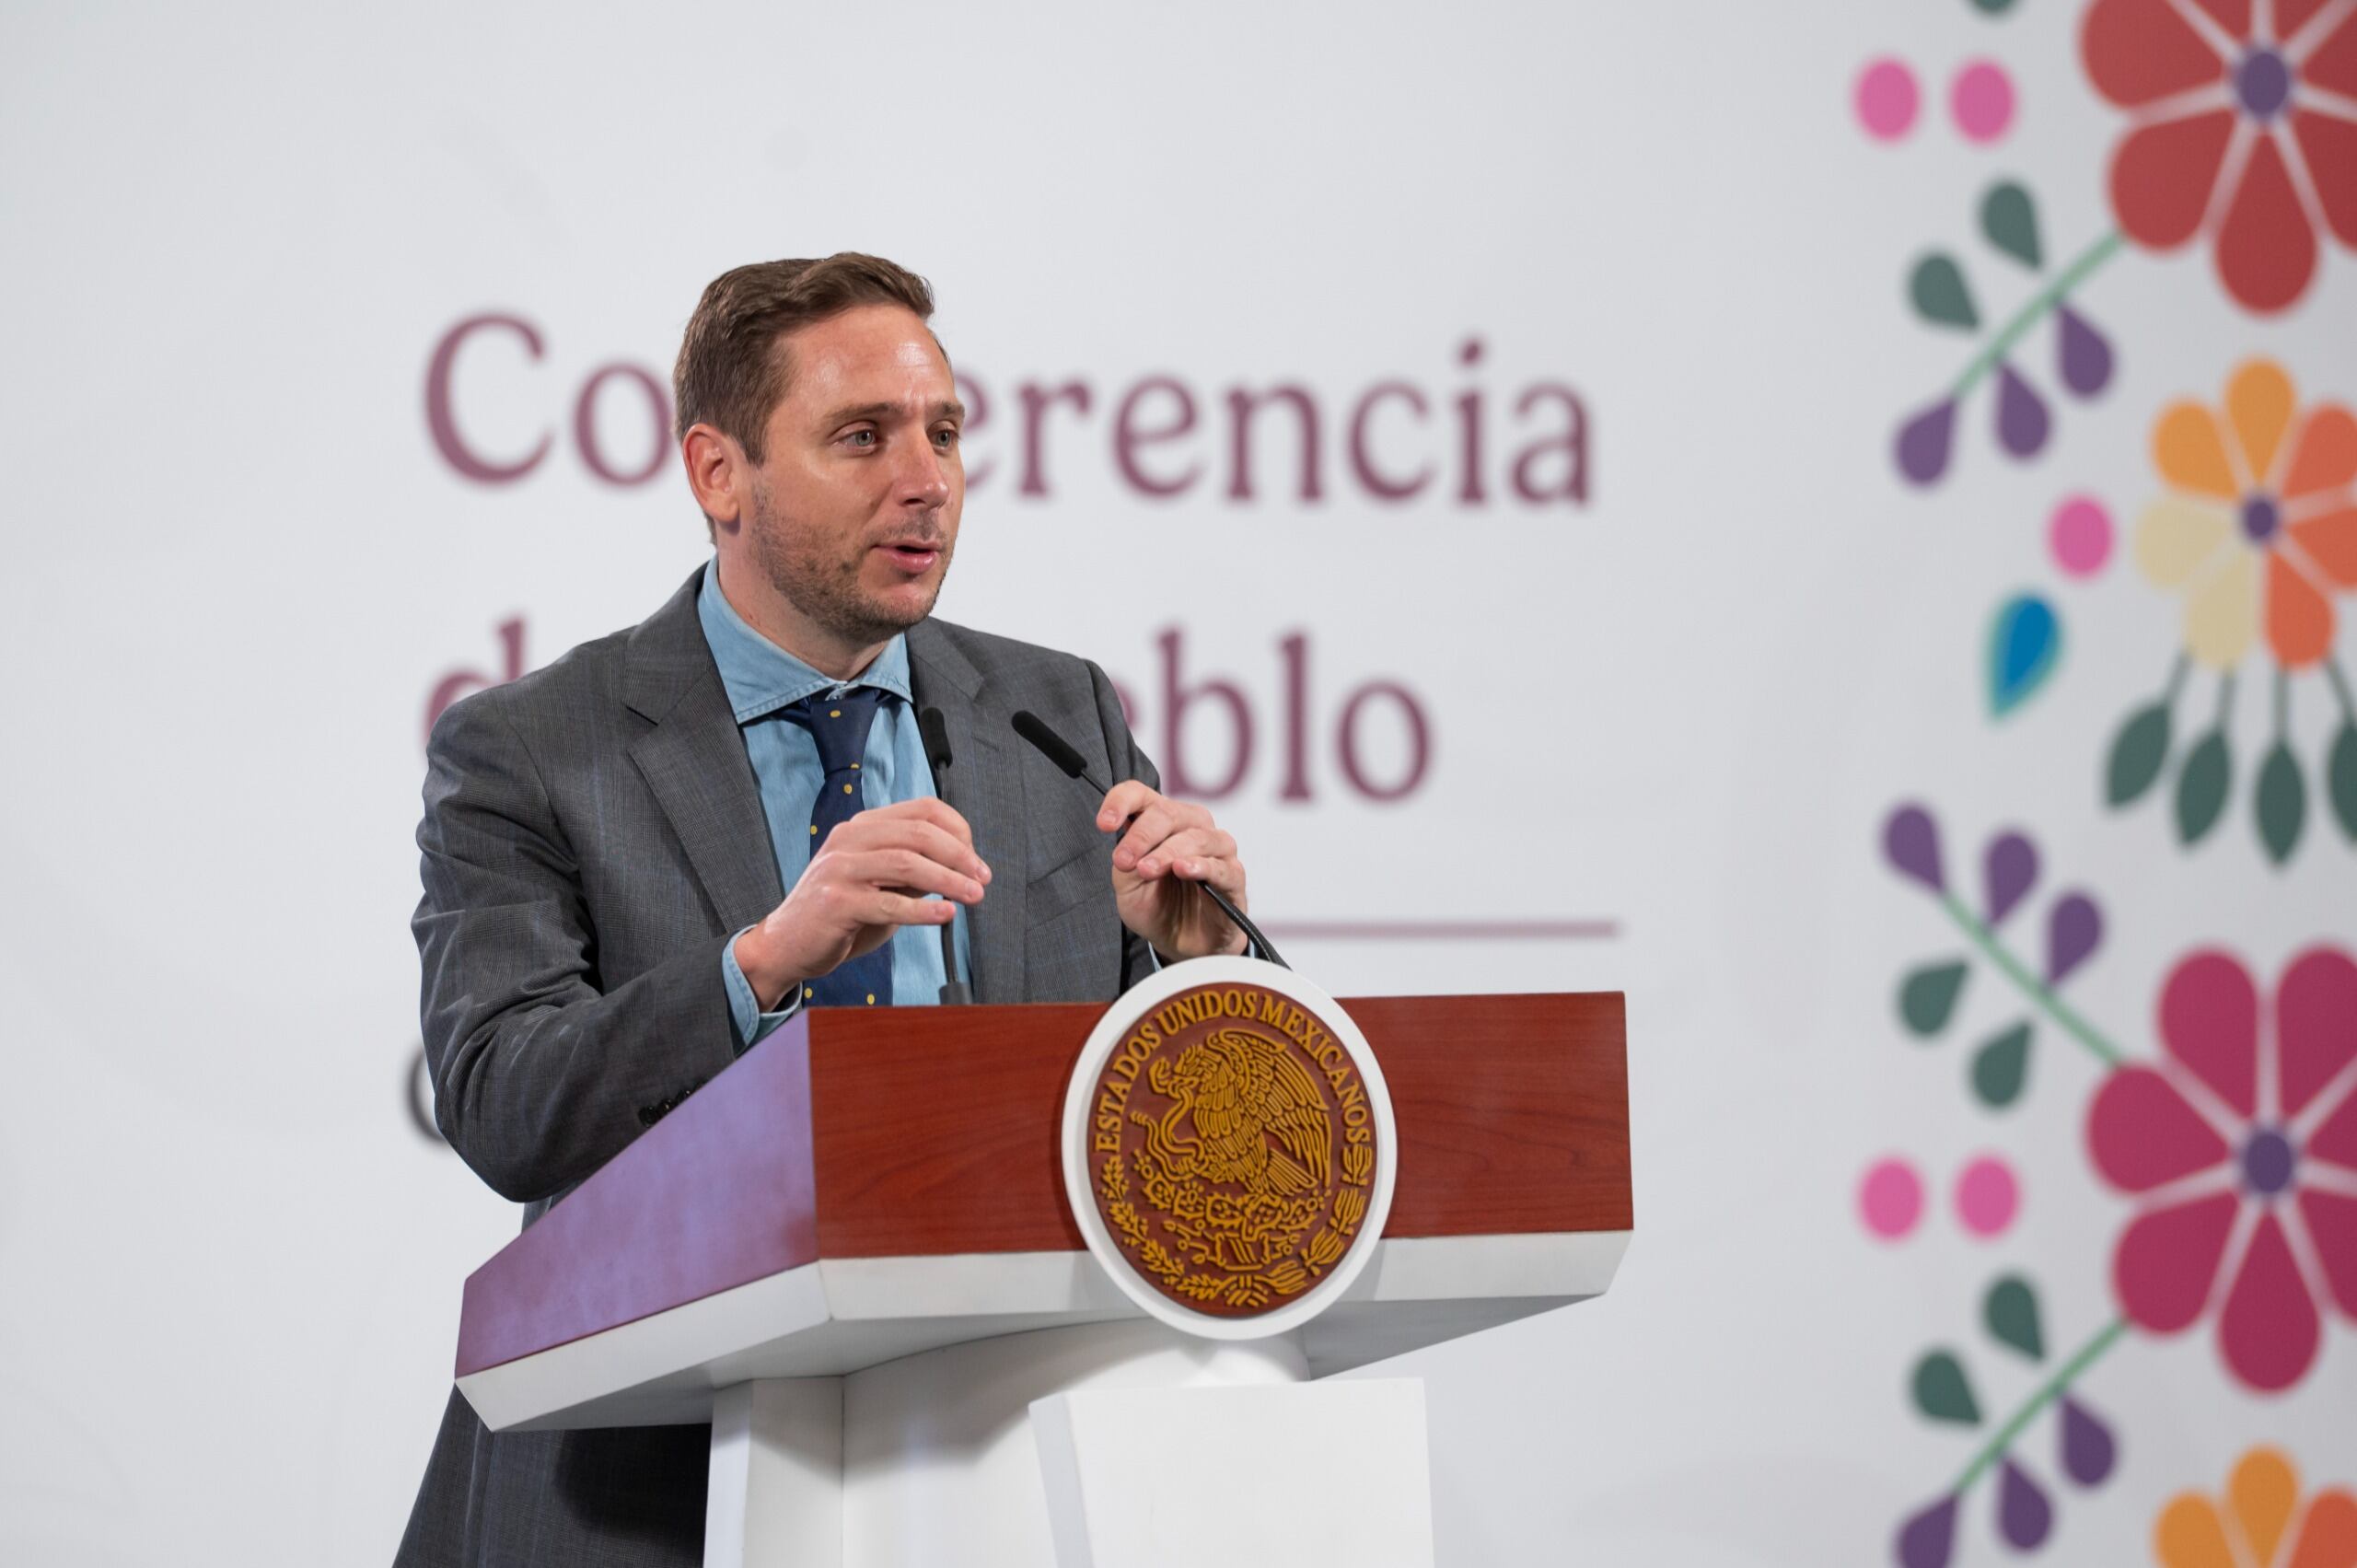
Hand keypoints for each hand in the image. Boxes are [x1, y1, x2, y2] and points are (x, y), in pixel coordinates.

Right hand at [733, 798, 988, 1005]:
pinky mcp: (836, 902)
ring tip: (973, 896)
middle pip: (918, 833)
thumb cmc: (839, 915)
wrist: (787, 945)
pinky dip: (924, 909)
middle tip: (982, 878)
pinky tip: (945, 914)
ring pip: (907, 862)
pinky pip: (890, 903)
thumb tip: (961, 866)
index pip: (921, 809)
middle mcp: (849, 840)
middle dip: (959, 855)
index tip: (975, 858)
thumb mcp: (880, 884)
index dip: (957, 830)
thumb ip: (912, 871)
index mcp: (861, 827)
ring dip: (949, 880)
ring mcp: (839, 869)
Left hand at [1098, 781, 1248, 961]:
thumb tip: (1128, 849)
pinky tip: (1183, 869)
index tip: (1104, 825)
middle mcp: (1192, 826)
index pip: (1140, 795)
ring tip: (1147, 870)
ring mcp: (1217, 849)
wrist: (1182, 943)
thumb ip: (1126, 862)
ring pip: (1195, 837)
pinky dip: (1201, 865)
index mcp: (1162, 821)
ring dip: (1167, 852)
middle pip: (1167, 813)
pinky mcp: (1233, 877)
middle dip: (1142, 835)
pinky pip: (1221, 866)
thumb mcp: (1128, 885)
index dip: (1120, 802)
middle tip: (1124, 860)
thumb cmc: (1157, 905)